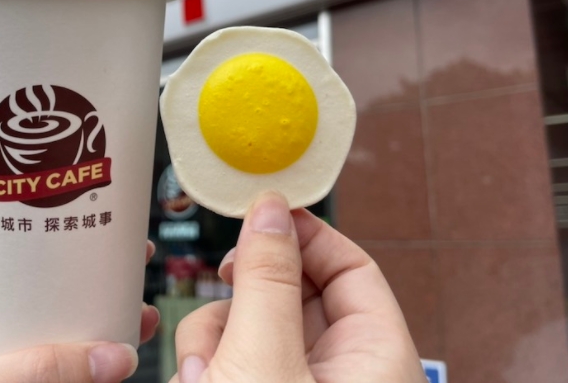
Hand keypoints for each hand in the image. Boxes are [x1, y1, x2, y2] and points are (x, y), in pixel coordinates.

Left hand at [0, 241, 159, 382]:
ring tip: (143, 323)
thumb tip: (116, 356)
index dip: (60, 258)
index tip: (102, 245)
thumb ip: (40, 370)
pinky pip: (58, 379)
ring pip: (59, 348)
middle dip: (92, 298)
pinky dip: (87, 374)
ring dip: (100, 338)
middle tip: (133, 280)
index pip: (17, 273)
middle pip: (48, 309)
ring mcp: (2, 374)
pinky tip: (115, 369)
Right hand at [173, 192, 426, 382]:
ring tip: (203, 371)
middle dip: (246, 296)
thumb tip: (270, 209)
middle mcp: (341, 372)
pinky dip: (207, 363)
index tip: (262, 212)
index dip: (307, 234)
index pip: (353, 269)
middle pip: (293, 293)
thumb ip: (267, 281)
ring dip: (215, 337)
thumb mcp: (264, 362)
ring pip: (253, 324)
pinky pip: (234, 354)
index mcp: (376, 362)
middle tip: (226, 281)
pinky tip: (198, 381)